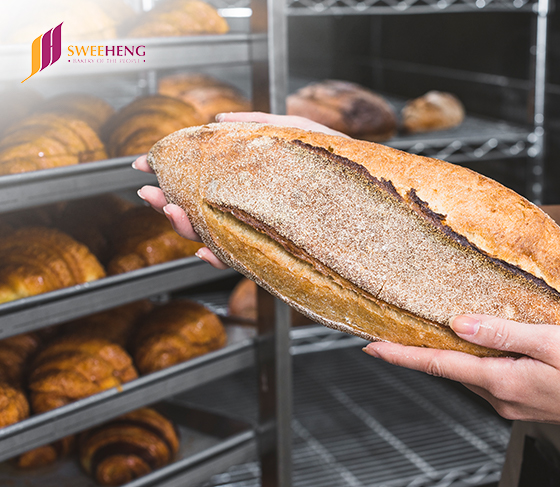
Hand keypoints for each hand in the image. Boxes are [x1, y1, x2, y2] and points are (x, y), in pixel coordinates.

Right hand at [133, 112, 348, 268]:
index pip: (207, 185)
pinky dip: (224, 257)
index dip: (174, 179)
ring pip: (219, 237)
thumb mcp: (304, 135)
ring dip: (191, 229)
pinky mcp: (287, 258)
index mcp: (256, 188)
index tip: (143, 166)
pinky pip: (247, 261)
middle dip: (172, 204)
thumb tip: (222, 120)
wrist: (384, 202)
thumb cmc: (345, 165)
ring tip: (174, 214)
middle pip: (206, 212)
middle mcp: (258, 214)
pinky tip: (207, 250)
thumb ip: (263, 125)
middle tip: (151, 195)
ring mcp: (270, 237)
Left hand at [363, 315, 559, 434]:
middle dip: (423, 352)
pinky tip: (486, 346)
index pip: (440, 365)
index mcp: (502, 381)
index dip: (403, 355)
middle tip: (397, 330)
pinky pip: (492, 379)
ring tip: (438, 332)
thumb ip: (502, 333)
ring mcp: (515, 403)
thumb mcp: (550, 343)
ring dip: (453, 357)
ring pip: (473, 375)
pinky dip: (480, 362)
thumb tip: (459, 325)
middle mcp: (502, 398)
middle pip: (452, 371)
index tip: (372, 347)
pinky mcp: (528, 402)